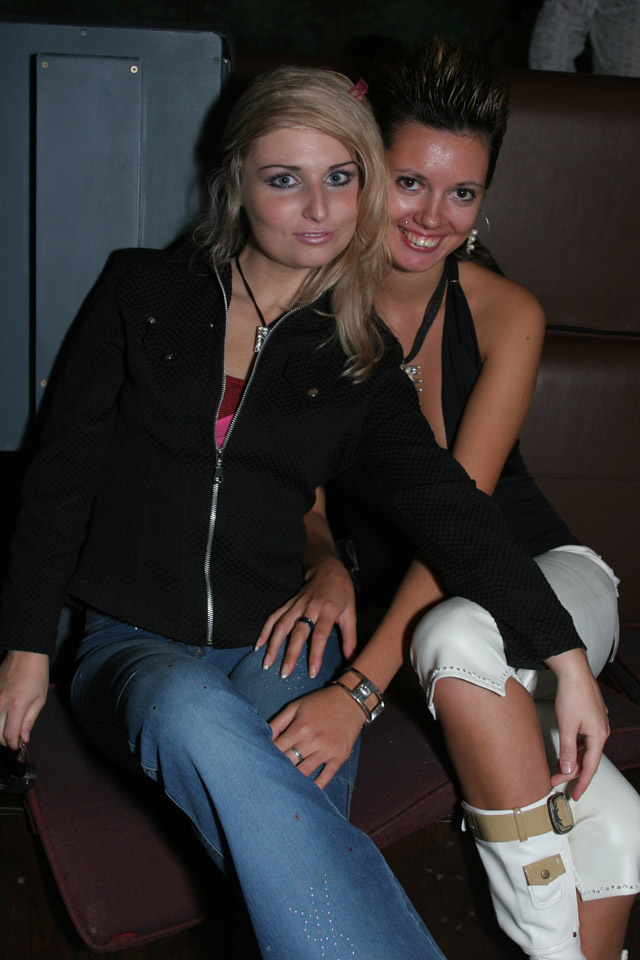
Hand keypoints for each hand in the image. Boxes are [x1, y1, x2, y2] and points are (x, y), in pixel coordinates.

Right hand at [0, 650, 48, 748]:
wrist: (26, 654)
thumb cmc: (36, 674)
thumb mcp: (40, 699)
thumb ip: (30, 720)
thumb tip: (23, 738)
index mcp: (16, 706)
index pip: (9, 736)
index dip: (14, 744)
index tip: (19, 745)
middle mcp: (0, 703)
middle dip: (5, 741)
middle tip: (14, 738)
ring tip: (8, 728)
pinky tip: (2, 717)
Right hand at [257, 556, 355, 678]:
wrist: (327, 568)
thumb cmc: (342, 592)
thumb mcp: (351, 613)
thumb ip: (350, 638)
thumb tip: (352, 660)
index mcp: (328, 610)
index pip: (320, 635)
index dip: (315, 654)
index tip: (311, 672)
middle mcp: (309, 607)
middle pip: (297, 632)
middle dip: (289, 654)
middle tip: (284, 673)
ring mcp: (296, 605)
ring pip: (281, 625)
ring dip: (272, 645)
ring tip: (266, 664)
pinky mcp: (288, 603)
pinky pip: (274, 617)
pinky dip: (265, 630)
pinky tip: (258, 645)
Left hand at [270, 685, 364, 789]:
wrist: (350, 700)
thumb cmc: (320, 702)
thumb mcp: (296, 706)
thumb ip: (278, 722)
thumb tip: (265, 738)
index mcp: (300, 728)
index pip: (278, 749)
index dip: (268, 756)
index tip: (262, 762)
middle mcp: (313, 741)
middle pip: (289, 763)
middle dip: (278, 769)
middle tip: (270, 776)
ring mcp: (327, 750)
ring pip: (305, 772)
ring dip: (293, 779)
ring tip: (284, 785)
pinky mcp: (340, 756)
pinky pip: (327, 776)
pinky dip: (317, 786)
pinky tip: (308, 792)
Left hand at [545, 648, 608, 800]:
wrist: (574, 670)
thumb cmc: (572, 694)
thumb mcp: (567, 725)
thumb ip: (567, 749)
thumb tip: (567, 769)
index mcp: (598, 736)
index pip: (590, 767)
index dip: (581, 783)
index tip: (574, 796)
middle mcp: (602, 731)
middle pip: (588, 759)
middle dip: (572, 773)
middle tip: (556, 782)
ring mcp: (598, 723)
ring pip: (587, 749)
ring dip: (574, 761)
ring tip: (559, 770)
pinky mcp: (592, 716)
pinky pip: (586, 739)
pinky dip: (577, 749)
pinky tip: (568, 751)